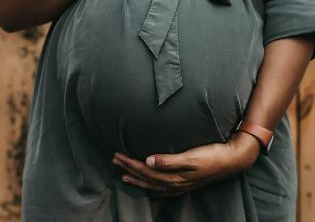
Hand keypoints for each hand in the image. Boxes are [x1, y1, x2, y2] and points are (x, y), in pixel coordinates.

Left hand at [112, 131, 260, 197]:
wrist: (231, 160)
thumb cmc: (211, 155)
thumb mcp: (191, 156)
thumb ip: (169, 160)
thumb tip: (148, 161)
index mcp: (174, 175)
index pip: (146, 171)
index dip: (130, 164)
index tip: (117, 155)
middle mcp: (175, 183)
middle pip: (146, 178)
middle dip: (129, 169)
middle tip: (115, 160)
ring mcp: (181, 185)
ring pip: (153, 184)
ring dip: (138, 179)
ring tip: (124, 174)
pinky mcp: (186, 183)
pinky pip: (164, 190)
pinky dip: (153, 189)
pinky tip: (149, 189)